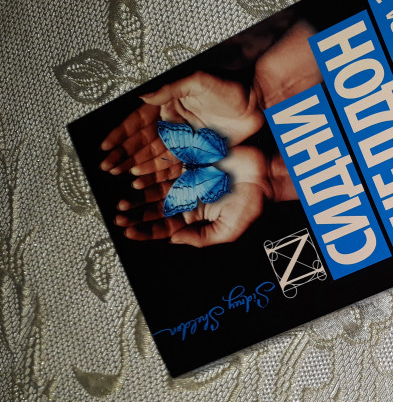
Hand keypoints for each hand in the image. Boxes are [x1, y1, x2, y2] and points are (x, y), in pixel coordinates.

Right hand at [99, 71, 264, 176]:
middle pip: (143, 142)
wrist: (258, 104)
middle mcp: (174, 122)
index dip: (120, 134)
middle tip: (108, 167)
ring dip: (138, 166)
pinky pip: (176, 165)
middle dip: (124, 154)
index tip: (105, 146)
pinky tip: (147, 181)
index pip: (138, 122)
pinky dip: (161, 174)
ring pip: (156, 156)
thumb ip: (171, 88)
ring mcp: (185, 139)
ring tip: (122, 176)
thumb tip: (143, 95)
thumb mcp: (199, 80)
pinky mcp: (199, 152)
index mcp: (169, 104)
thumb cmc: (231, 87)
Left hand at [115, 145, 270, 246]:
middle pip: (156, 209)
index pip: (166, 227)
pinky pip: (165, 167)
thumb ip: (202, 238)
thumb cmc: (252, 203)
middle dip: (137, 214)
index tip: (129, 233)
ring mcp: (187, 179)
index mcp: (196, 216)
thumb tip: (174, 240)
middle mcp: (188, 198)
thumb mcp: (228, 230)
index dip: (146, 231)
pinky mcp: (189, 161)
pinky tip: (136, 179)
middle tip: (119, 217)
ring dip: (139, 196)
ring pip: (156, 188)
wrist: (264, 174)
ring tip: (124, 203)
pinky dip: (150, 173)